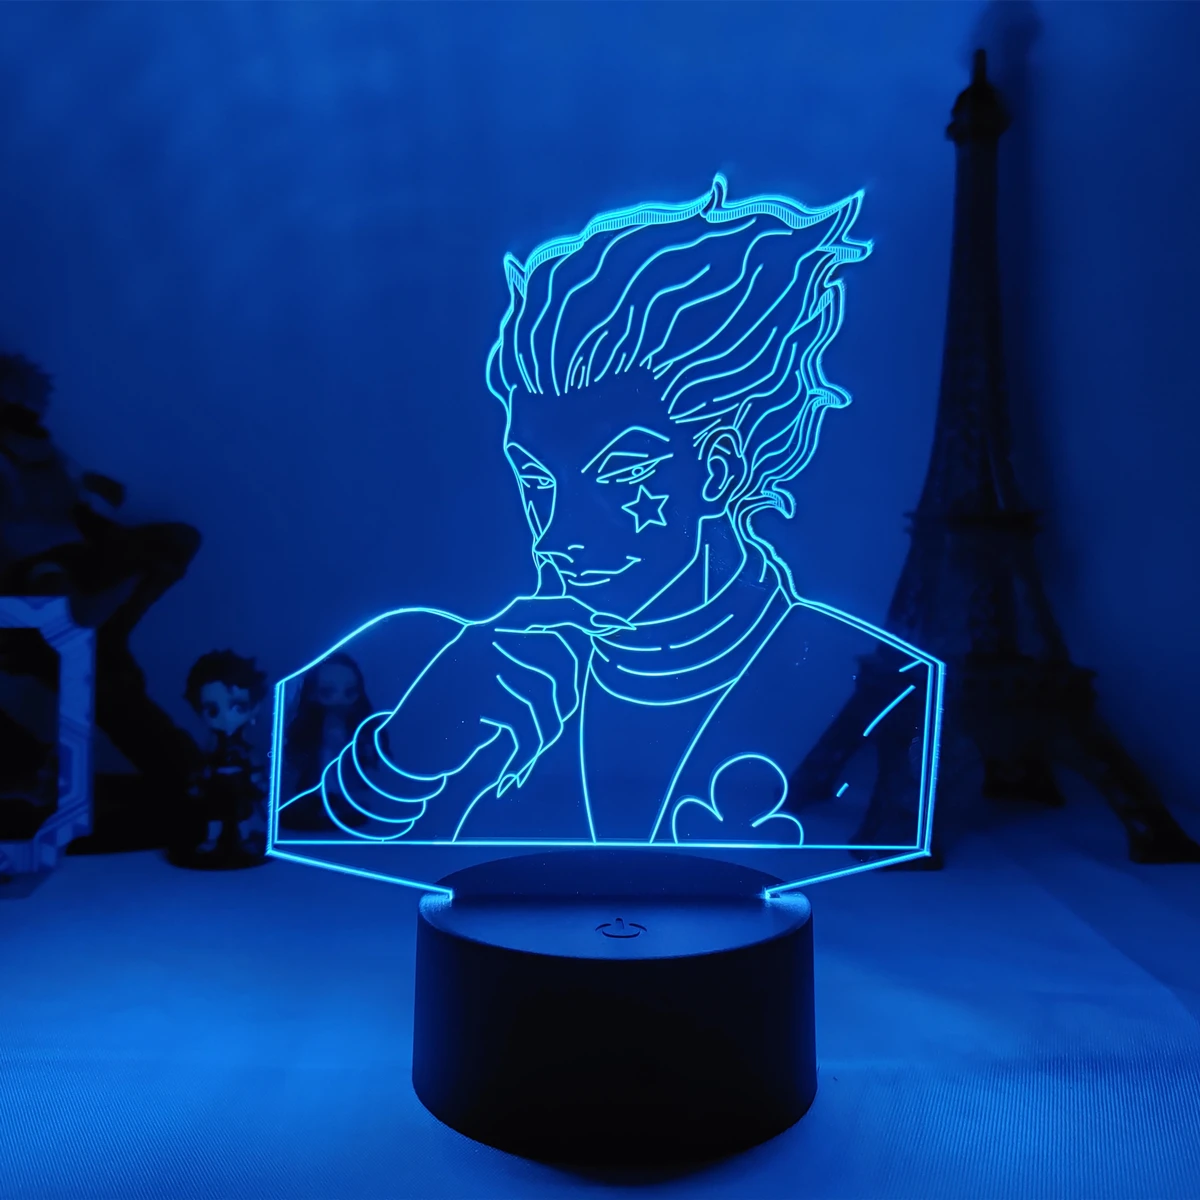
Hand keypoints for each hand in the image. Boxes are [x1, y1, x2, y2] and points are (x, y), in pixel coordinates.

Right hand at [376, 595, 633, 790]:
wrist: (408, 747)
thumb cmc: (458, 712)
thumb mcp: (490, 671)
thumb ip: (530, 650)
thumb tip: (589, 636)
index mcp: (494, 625)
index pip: (554, 607)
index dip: (589, 613)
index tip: (620, 624)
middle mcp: (489, 636)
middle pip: (563, 657)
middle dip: (568, 697)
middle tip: (551, 727)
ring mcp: (485, 663)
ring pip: (550, 695)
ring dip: (547, 731)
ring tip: (527, 748)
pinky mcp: (483, 697)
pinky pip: (530, 724)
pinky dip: (526, 752)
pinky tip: (512, 767)